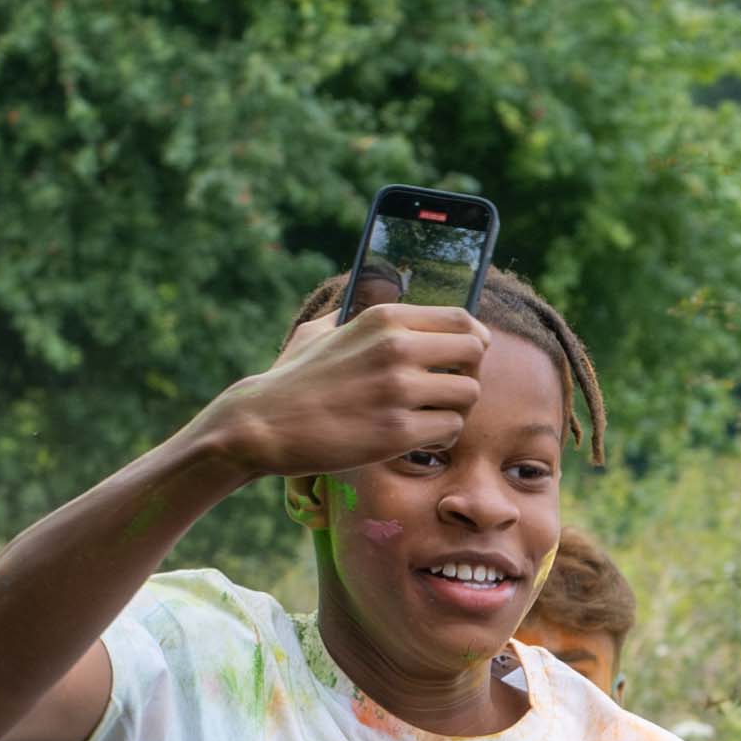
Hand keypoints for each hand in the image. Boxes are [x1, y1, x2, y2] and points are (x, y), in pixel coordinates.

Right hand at [189, 297, 486, 481]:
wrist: (264, 423)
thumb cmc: (293, 380)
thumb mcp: (321, 331)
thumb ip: (352, 317)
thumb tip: (364, 302)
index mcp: (385, 318)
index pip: (461, 318)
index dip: (472, 340)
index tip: (463, 358)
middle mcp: (396, 347)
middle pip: (475, 352)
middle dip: (467, 374)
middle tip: (445, 391)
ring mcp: (398, 390)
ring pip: (468, 394)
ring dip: (454, 409)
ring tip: (428, 417)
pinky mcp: (397, 431)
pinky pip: (449, 430)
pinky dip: (439, 437)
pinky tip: (416, 437)